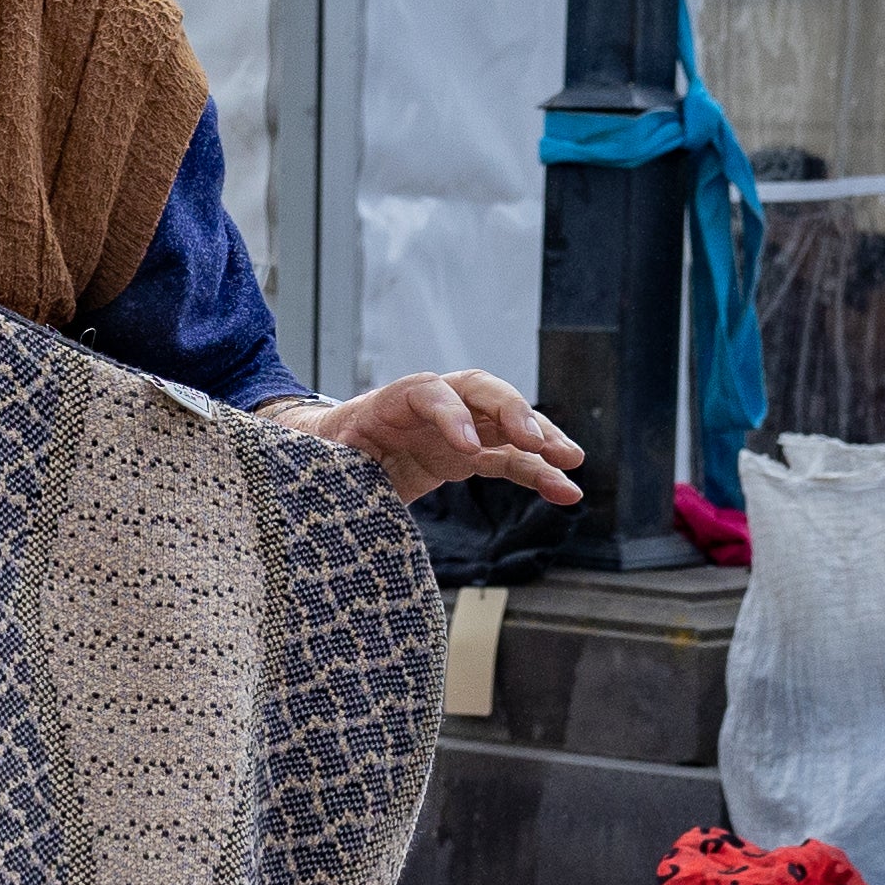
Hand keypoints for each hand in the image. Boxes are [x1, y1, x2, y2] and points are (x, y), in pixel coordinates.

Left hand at [291, 371, 583, 508]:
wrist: (327, 456)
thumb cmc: (318, 455)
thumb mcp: (314, 458)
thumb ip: (328, 464)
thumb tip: (324, 484)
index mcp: (387, 403)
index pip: (426, 392)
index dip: (450, 414)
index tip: (467, 450)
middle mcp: (429, 406)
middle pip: (478, 390)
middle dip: (511, 411)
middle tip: (535, 442)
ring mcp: (454, 428)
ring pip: (505, 423)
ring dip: (541, 439)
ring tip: (571, 461)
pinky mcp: (468, 455)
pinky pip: (510, 460)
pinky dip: (538, 474)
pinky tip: (567, 493)